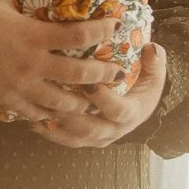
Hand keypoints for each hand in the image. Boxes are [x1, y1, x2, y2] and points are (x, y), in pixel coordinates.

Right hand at [0, 0, 117, 121]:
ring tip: (93, 101)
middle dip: (102, 74)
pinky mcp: (9, 100)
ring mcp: (21, 85)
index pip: (79, 34)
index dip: (102, 30)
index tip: (115, 26)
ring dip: (81, 102)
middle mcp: (32, 63)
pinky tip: (59, 113)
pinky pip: (36, 112)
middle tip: (116, 73)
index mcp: (33, 35)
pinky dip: (50, 114)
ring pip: (61, 100)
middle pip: (78, 73)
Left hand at [32, 43, 167, 148]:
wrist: (140, 104)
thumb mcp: (154, 71)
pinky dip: (50, 132)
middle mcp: (116, 130)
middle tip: (54, 98)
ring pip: (76, 137)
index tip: (89, 83)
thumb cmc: (144, 83)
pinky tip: (33, 121)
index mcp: (134, 112)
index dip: (104, 99)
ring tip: (39, 111)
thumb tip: (151, 48)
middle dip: (72, 114)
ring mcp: (100, 138)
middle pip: (92, 128)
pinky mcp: (86, 140)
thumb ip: (154, 61)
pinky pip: (66, 140)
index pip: (119, 110)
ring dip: (57, 125)